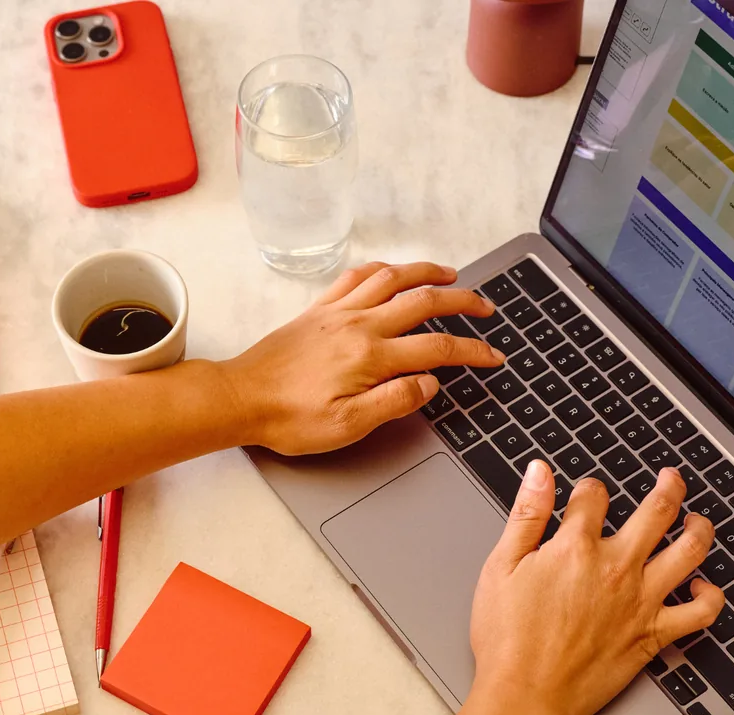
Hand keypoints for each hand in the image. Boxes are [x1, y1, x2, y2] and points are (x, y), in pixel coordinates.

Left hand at [222, 261, 504, 454]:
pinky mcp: (318, 310)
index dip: (472, 351)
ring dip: (426, 273)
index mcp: (371, 356)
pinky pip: (356, 277)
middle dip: (462, 301)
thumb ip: (394, 402)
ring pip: (392, 278)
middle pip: (423, 301)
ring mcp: (337, 313)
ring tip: (450, 276)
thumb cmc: (288, 417)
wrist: (240, 398)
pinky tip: (391, 272)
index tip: (493, 356)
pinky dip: (382, 269)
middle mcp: (358, 325)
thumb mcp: (348, 426)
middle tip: (485, 306)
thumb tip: (430, 384)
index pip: (438, 349)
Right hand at [460, 461, 724, 714]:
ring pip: (689, 552)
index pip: (594, 497)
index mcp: (575, 548)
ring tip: (698, 519)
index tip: (587, 492)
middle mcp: (616, 568)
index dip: (590, 487)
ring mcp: (640, 601)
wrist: (527, 694)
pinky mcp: (653, 635)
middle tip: (671, 478)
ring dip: (699, 528)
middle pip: (657, 512)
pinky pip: (700, 612)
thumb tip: (539, 473)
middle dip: (669, 487)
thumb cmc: (508, 639)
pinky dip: (710, 595)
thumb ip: (526, 515)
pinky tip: (703, 585)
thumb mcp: (501, 566)